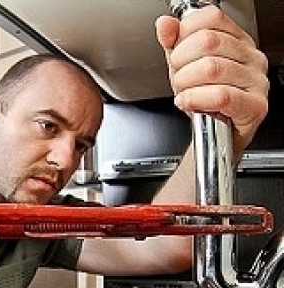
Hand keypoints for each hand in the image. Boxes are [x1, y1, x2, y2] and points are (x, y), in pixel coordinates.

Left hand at [155, 5, 268, 152]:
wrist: (211, 136)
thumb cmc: (202, 99)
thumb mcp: (182, 66)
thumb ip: (173, 43)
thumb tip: (165, 25)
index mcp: (237, 41)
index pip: (210, 18)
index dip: (184, 35)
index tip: (177, 53)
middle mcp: (251, 57)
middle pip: (207, 42)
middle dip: (180, 63)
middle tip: (178, 78)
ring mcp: (256, 81)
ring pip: (211, 68)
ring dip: (185, 84)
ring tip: (184, 93)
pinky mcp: (255, 106)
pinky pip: (220, 95)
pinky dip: (195, 99)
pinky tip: (189, 103)